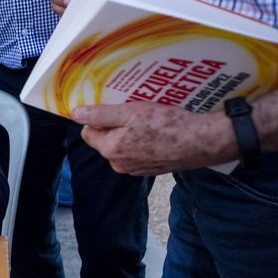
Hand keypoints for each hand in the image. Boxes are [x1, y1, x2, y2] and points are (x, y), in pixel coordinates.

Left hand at [72, 102, 236, 175]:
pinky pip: (138, 153)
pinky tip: (158, 132)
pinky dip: (143, 142)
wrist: (202, 142)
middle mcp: (119, 164)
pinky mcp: (150, 169)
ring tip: (148, 121)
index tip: (113, 108)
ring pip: (123, 146)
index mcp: (110, 150)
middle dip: (116, 125)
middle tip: (134, 112)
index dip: (98, 118)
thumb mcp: (130, 113)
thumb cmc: (166, 125)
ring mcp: (135, 169)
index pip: (89, 133)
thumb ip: (101, 114)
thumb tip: (76, 114)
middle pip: (106, 140)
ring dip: (131, 133)